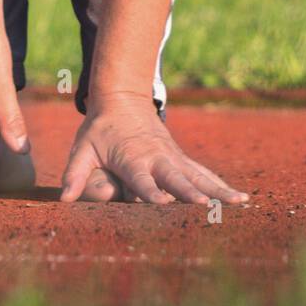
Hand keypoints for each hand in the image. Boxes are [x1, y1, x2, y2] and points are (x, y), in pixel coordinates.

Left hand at [60, 92, 248, 203]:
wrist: (122, 99)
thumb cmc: (100, 129)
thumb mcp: (83, 148)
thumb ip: (75, 174)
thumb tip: (65, 199)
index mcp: (132, 158)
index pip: (141, 178)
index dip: (149, 191)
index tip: (161, 202)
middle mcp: (156, 158)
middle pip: (175, 177)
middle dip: (188, 191)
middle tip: (204, 206)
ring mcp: (172, 158)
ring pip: (197, 175)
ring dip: (217, 189)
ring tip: (239, 203)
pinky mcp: (181, 160)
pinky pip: (203, 174)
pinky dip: (221, 185)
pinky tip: (240, 199)